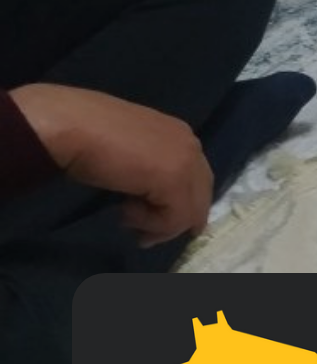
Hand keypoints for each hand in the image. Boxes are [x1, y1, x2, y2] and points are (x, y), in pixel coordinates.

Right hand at [9, 83, 212, 245]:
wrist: (70, 125)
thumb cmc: (87, 133)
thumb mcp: (130, 152)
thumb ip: (150, 167)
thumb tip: (151, 196)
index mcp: (180, 135)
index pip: (196, 179)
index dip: (180, 205)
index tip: (158, 224)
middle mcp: (191, 146)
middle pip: (199, 197)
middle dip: (175, 222)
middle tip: (146, 237)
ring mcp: (187, 163)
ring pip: (188, 212)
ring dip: (156, 225)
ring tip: (126, 220)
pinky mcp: (175, 181)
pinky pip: (174, 218)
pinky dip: (149, 223)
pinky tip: (124, 211)